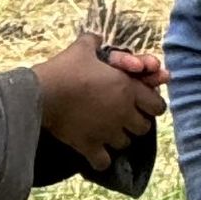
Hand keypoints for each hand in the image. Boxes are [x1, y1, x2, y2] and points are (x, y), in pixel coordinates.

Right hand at [32, 32, 165, 170]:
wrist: (42, 93)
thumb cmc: (65, 69)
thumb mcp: (82, 49)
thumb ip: (94, 42)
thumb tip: (96, 37)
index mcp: (128, 88)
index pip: (158, 105)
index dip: (151, 104)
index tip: (140, 102)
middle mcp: (123, 113)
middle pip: (144, 127)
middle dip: (136, 122)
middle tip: (123, 117)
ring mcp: (108, 132)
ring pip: (125, 144)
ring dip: (119, 138)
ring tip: (107, 131)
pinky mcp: (90, 146)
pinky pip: (104, 162)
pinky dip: (101, 159)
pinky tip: (94, 151)